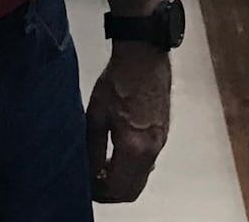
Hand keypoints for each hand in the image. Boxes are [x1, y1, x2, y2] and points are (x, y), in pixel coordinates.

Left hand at [86, 44, 171, 202]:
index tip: (85, 187)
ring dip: (123, 180)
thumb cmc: (119, 79)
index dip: (99, 193)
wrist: (144, 55)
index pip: (118, 189)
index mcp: (134, 146)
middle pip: (133, 190)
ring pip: (142, 177)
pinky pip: (149, 162)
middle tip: (93, 183)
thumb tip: (88, 172)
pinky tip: (117, 152)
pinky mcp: (163, 132)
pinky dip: (133, 167)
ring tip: (102, 167)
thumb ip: (92, 149)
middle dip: (111, 192)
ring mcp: (160, 141)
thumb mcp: (96, 116)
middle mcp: (152, 148)